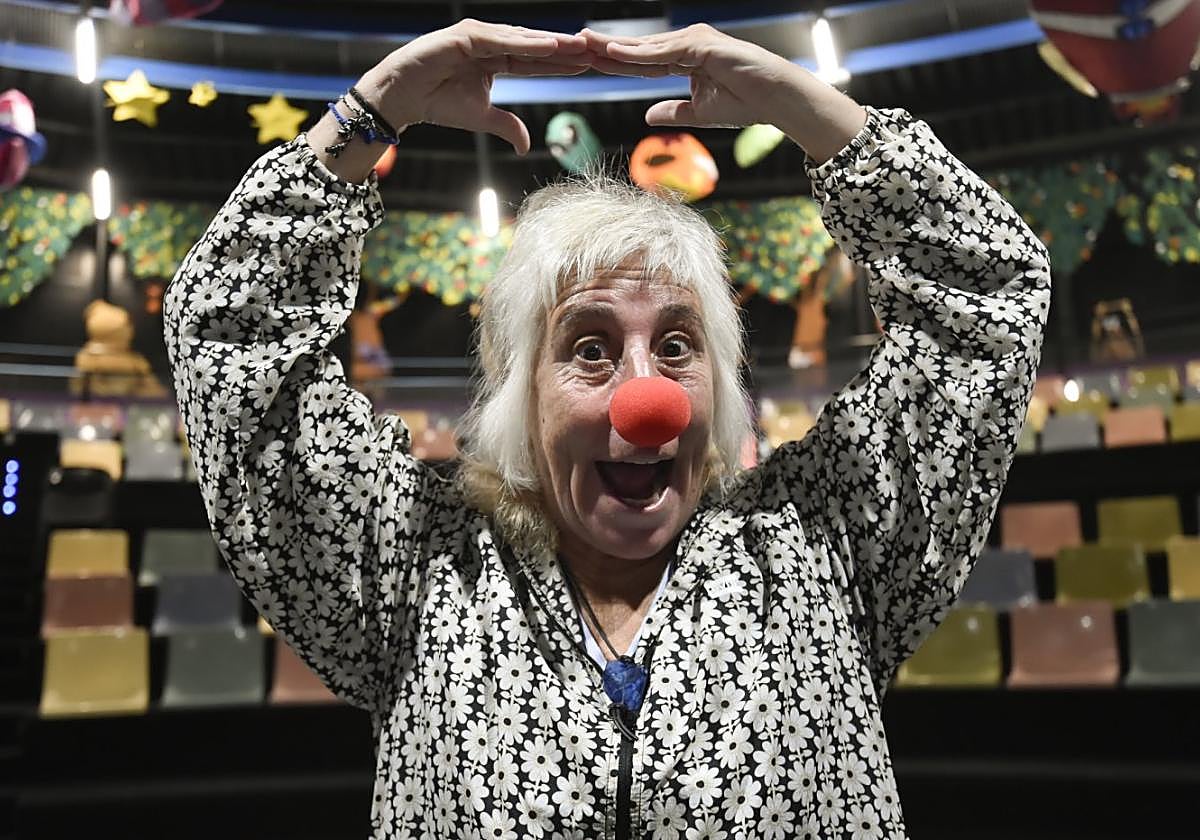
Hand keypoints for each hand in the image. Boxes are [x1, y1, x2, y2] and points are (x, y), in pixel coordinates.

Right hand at [360, 19, 592, 154]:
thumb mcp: (481, 117)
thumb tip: (527, 145)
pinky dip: (526, 42)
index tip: (590, 65)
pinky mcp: (466, 35)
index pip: (536, 61)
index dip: (562, 63)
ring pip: (523, 40)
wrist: (405, 98)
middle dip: (565, 49)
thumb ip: (507, 125)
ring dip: (552, 42)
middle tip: (596, 49)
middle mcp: (491, 43)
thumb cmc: (438, 103)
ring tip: (580, 45)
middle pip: (535, 46)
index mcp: (497, 59)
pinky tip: (550, 45)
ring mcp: (479, 35)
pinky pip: (502, 40)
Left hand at [579, 24, 865, 163]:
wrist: (778, 101)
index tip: (585, 63)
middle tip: (573, 44)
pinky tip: (614, 52)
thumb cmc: (746, 105)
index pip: (640, 61)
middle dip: (606, 48)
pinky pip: (664, 51)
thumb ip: (673, 111)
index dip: (613, 62)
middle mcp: (687, 44)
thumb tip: (647, 116)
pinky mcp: (703, 45)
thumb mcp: (700, 112)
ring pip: (646, 46)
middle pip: (638, 48)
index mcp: (684, 58)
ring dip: (614, 45)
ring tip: (584, 43)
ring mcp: (695, 42)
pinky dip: (638, 52)